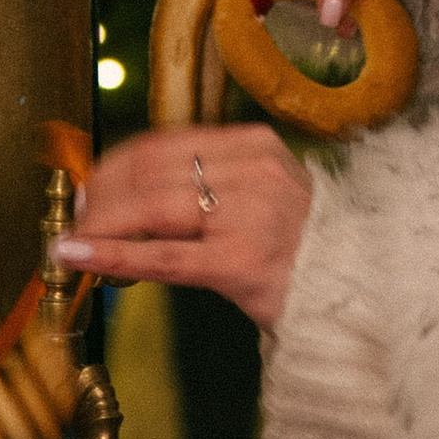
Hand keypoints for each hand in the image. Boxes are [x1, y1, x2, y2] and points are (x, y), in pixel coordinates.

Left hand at [53, 124, 312, 331]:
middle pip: (149, 170)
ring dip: (99, 224)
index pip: (164, 144)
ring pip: (148, 206)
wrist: (363, 294)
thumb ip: (212, 186)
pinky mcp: (240, 261)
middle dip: (100, 194)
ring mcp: (248, 213)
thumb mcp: (265, 196)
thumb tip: (134, 192)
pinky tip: (78, 256)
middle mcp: (253, 170)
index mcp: (256, 146)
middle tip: (76, 217)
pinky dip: (112, 254)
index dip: (115, 164)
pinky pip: (161, 256)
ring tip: (76, 241)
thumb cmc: (308, 249)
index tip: (90, 186)